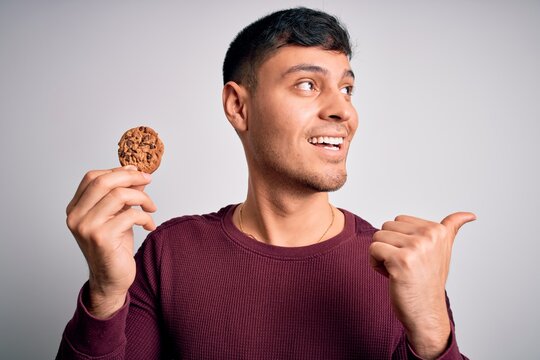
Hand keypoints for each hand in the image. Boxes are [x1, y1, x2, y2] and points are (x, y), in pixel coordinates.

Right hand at [66, 165, 156, 317]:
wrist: (111, 279)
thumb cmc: (114, 247)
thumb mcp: (119, 215)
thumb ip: (124, 194)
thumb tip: (135, 172)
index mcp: (76, 208)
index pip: (92, 177)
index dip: (117, 171)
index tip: (137, 173)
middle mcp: (76, 216)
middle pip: (103, 181)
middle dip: (130, 177)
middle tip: (147, 180)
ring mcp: (87, 227)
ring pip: (119, 195)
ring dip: (142, 198)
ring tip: (151, 208)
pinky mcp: (102, 238)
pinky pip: (130, 215)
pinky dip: (145, 217)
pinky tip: (149, 225)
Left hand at [369, 212, 475, 358]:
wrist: (426, 312)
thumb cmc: (430, 281)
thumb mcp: (444, 250)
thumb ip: (452, 228)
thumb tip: (470, 214)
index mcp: (438, 230)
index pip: (398, 220)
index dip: (399, 240)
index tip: (414, 257)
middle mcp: (429, 236)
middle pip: (385, 227)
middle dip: (388, 246)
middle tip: (405, 266)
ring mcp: (416, 248)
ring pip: (377, 237)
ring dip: (381, 256)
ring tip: (398, 270)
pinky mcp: (401, 261)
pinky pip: (373, 250)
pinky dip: (375, 264)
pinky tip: (391, 276)